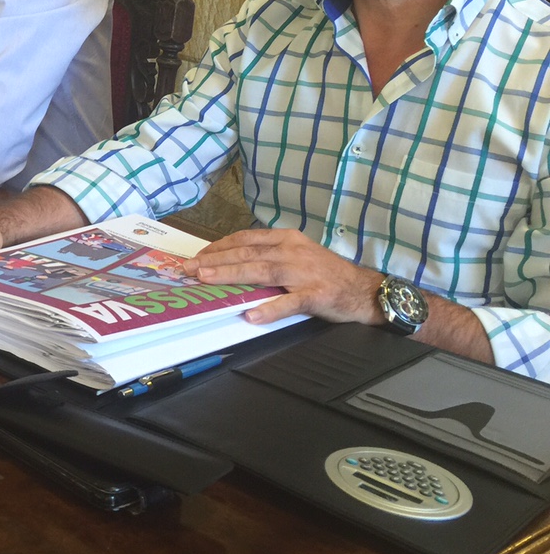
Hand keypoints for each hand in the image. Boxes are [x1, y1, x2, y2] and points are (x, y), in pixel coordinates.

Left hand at [184, 228, 382, 325]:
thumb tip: (231, 262)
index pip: (244, 239)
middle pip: (246, 253)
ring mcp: (304, 272)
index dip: (218, 247)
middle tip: (188, 268)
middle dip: (214, 260)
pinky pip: (289, 302)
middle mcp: (292, 251)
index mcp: (285, 238)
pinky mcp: (316, 295)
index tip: (196, 256)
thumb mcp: (296, 256)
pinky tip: (250, 314)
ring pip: (261, 271)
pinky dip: (269, 308)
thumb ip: (268, 256)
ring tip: (206, 279)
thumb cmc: (326, 274)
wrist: (365, 290)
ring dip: (230, 275)